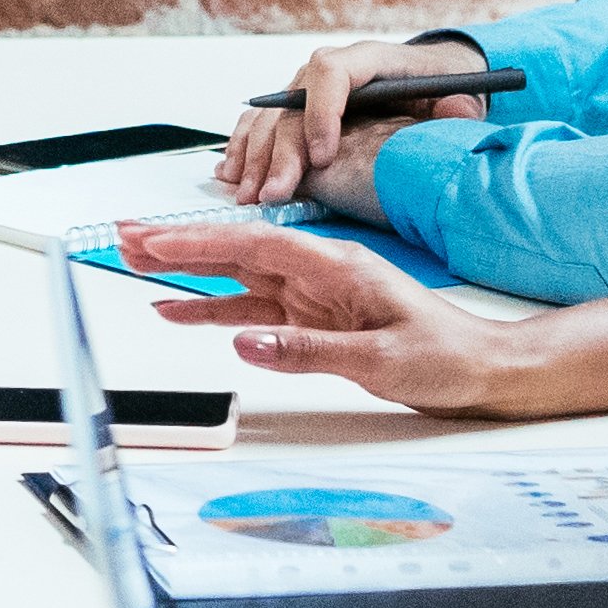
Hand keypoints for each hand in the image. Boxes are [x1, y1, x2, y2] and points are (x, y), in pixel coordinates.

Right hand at [112, 220, 538, 416]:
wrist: (483, 370)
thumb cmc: (447, 355)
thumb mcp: (379, 359)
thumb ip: (307, 350)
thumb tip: (246, 343)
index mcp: (336, 266)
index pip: (254, 246)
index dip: (200, 242)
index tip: (154, 241)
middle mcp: (319, 273)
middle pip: (235, 251)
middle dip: (178, 243)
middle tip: (124, 237)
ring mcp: (312, 295)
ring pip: (236, 278)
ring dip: (187, 271)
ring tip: (137, 263)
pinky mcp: (312, 320)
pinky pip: (252, 310)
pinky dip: (213, 309)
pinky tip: (180, 309)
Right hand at [216, 33, 491, 208]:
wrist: (436, 75)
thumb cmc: (447, 85)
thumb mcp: (462, 92)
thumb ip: (460, 103)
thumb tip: (456, 108)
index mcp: (370, 58)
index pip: (331, 73)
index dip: (320, 113)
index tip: (322, 158)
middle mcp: (332, 70)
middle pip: (292, 103)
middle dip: (280, 152)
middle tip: (274, 194)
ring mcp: (310, 88)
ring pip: (270, 116)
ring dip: (255, 156)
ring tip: (247, 195)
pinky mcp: (300, 109)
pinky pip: (263, 123)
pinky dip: (245, 148)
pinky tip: (231, 175)